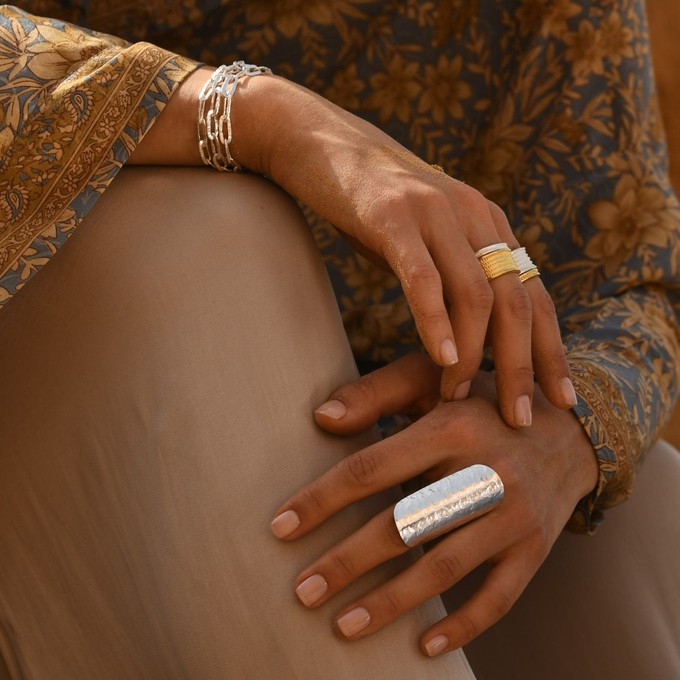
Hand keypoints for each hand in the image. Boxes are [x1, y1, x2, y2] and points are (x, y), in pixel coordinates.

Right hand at [230, 75, 575, 427]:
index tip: (561, 399)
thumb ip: (452, 274)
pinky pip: (424, 278)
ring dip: (475, 354)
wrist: (320, 143)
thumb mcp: (426, 238)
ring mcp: (436, 213)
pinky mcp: (393, 217)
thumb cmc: (372, 203)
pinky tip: (443, 357)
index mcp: (489, 224)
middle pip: (516, 303)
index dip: (551, 351)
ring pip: (476, 295)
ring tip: (458, 395)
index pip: (535, 296)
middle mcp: (474, 215)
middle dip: (523, 367)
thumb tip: (466, 330)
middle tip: (521, 418)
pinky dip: (436, 322)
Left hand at [270, 353, 597, 655]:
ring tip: (341, 625)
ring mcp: (514, 517)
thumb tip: (321, 418)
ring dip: (390, 602)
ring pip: (444, 569)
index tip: (280, 526)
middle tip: (302, 590)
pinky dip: (461, 626)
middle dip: (347, 562)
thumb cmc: (481, 404)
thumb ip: (377, 393)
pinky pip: (498, 598)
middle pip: (404, 526)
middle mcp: (486, 472)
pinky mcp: (535, 549)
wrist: (570, 433)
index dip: (322, 499)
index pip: (372, 468)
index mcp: (452, 427)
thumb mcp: (434, 381)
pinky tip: (422, 646)